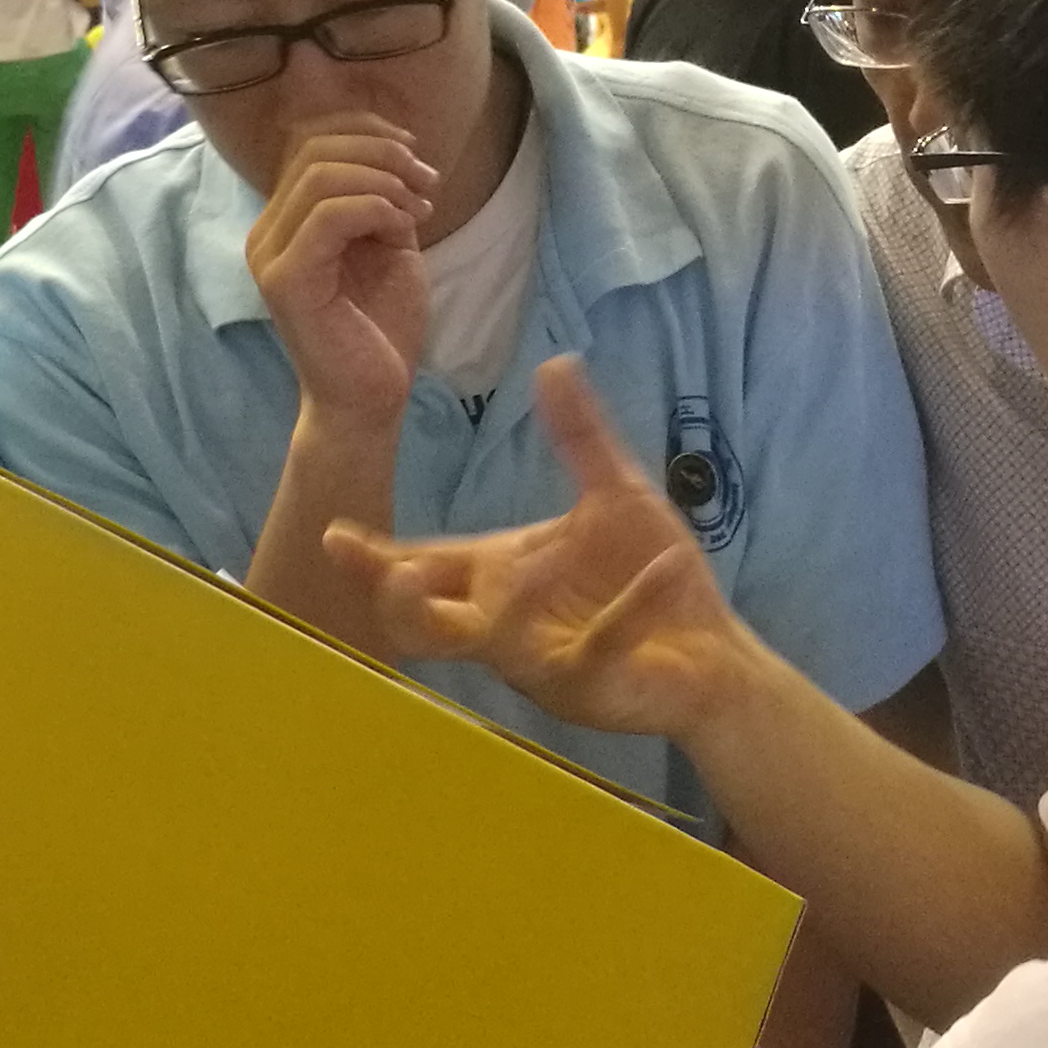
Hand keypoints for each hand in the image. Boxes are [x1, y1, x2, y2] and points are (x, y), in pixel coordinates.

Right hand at [246, 113, 435, 426]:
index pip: (310, 140)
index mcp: (287, 218)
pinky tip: (402, 228)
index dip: (366, 129)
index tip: (416, 154)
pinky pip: (329, 215)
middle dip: (382, 152)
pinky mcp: (286, 279)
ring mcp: (270, 255)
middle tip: (426, 182)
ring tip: (420, 207)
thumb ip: (381, 197)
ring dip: (384, 180)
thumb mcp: (389, 243)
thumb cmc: (380, 328)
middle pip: (315, 148)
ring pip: (320, 175)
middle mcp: (267, 231)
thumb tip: (397, 150)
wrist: (371, 399)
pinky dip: (376, 208)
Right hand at [325, 357, 756, 741]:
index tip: (334, 536)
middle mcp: (502, 626)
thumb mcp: (615, 495)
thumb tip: (554, 363)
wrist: (713, 651)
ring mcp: (542, 662)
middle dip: (402, 604)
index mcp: (495, 579)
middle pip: (423, 627)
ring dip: (517, 602)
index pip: (420, 567)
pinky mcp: (595, 685)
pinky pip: (601, 645)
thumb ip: (580, 437)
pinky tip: (666, 563)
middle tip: (397, 573)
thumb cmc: (648, 574)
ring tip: (541, 557)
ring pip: (501, 642)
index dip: (373, 558)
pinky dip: (633, 604)